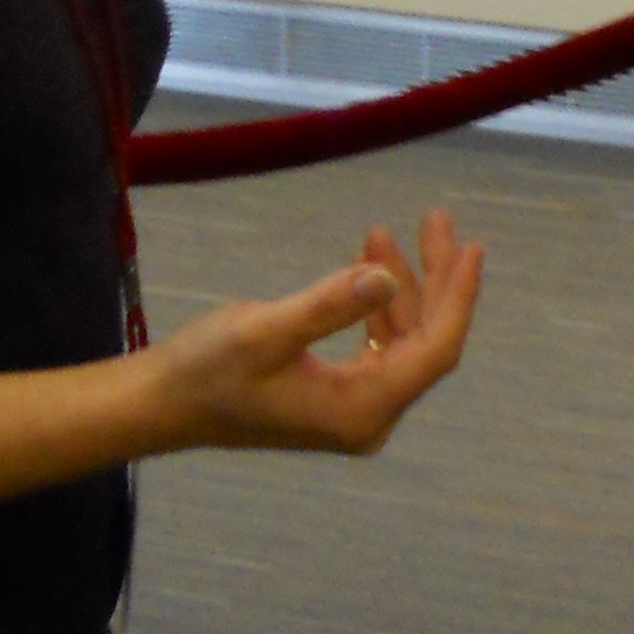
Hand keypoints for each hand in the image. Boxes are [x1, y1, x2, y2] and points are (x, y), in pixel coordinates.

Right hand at [148, 207, 482, 455]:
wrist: (160, 405)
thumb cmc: (208, 371)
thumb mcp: (267, 332)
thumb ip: (330, 304)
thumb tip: (387, 275)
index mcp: (361, 410)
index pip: (434, 351)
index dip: (459, 297)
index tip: (473, 246)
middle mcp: (366, 416)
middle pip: (424, 341)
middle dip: (434, 279)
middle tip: (435, 218)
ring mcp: (351, 409)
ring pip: (400, 338)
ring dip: (399, 284)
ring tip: (381, 229)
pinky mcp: (334, 395)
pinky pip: (375, 344)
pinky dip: (375, 303)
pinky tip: (364, 262)